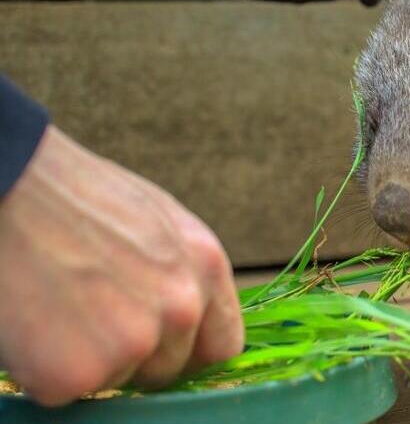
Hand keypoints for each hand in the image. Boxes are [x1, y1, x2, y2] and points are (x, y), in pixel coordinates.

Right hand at [0, 125, 243, 405]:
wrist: (8, 184)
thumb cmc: (71, 195)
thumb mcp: (155, 221)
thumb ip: (180, 273)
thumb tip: (189, 318)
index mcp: (205, 267)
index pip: (222, 347)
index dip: (188, 355)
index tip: (159, 352)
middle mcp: (183, 308)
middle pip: (167, 370)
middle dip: (130, 356)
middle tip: (86, 314)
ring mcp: (134, 343)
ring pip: (115, 382)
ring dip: (86, 361)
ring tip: (56, 304)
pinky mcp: (80, 372)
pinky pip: (65, 392)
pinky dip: (42, 371)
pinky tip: (31, 322)